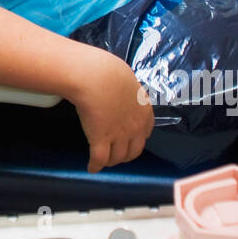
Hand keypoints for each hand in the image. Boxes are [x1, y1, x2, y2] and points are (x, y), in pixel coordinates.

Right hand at [70, 49, 153, 172]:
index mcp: (143, 110)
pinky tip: (91, 168)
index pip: (146, 132)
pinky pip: (99, 159)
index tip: (131, 139)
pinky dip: (95, 166)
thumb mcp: (125, 78)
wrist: (95, 77)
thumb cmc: (108, 71)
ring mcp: (118, 135)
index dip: (138, 138)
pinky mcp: (100, 139)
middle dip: (126, 155)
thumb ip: (127, 89)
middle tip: (117, 155)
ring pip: (117, 157)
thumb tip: (118, 87)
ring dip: (111, 161)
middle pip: (134, 150)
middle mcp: (135, 126)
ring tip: (104, 161)